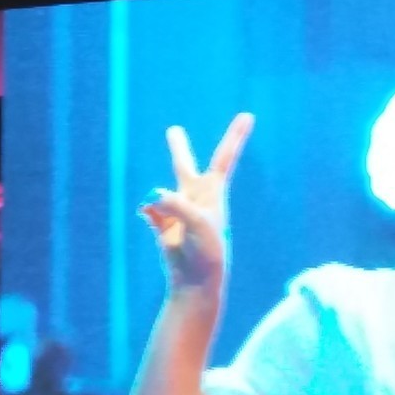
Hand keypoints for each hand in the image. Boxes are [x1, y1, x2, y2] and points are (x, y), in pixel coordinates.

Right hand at [139, 114, 253, 294]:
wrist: (197, 279)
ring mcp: (177, 211)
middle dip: (178, 149)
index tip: (248, 116)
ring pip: (162, 192)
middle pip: (183, 167)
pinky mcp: (162, 225)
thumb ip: (175, 206)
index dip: (235, 136)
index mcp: (213, 192)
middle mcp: (195, 198)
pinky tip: (147, 215)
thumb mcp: (197, 224)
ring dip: (159, 189)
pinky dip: (148, 212)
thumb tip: (151, 197)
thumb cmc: (207, 250)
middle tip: (173, 129)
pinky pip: (150, 211)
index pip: (224, 157)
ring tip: (154, 197)